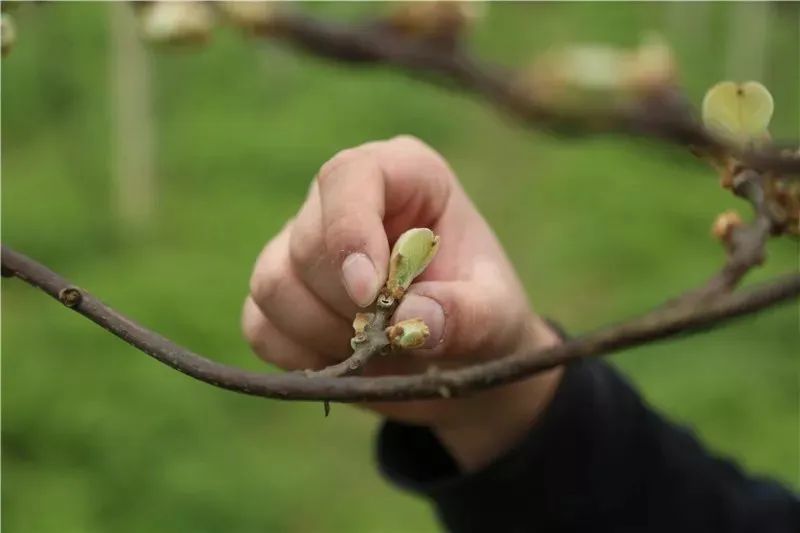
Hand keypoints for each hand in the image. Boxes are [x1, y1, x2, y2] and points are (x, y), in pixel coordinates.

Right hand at [243, 136, 562, 469]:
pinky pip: (260, 325)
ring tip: (377, 349)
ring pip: (273, 283)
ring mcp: (303, 245)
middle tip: (396, 335)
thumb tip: (410, 321)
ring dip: (324, 334)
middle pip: (308, 242)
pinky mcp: (280, 295)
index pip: (349, 175)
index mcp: (404, 176)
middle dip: (350, 305)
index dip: (349, 231)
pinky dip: (301, 357)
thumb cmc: (485, 319)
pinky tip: (345, 360)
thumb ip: (467, 315)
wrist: (458, 363)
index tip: (370, 293)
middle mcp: (345, 200)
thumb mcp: (498, 318)